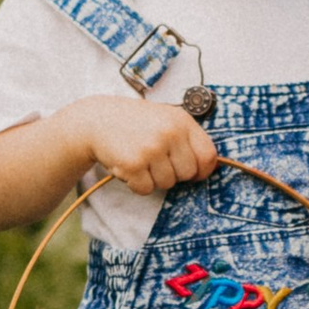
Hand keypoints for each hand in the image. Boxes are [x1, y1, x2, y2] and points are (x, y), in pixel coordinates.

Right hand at [79, 96, 218, 195]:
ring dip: (153, 178)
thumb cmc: (136, 122)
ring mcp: (152, 149)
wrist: (97, 119)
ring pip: (167, 184)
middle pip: (188, 174)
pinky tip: (129, 166)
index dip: (203, 170)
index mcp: (182, 121)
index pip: (208, 156)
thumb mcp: (166, 119)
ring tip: (140, 159)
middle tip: (156, 160)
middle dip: (174, 173)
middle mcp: (170, 133)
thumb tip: (211, 167)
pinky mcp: (133, 164)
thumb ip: (188, 139)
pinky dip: (137, 184)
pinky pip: (146, 189)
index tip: (194, 173)